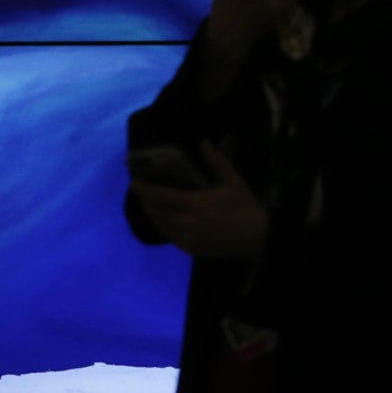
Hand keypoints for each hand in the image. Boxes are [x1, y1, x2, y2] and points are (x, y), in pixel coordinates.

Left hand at [131, 140, 268, 260]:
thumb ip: (217, 161)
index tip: (133, 183)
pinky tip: (165, 222)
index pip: (161, 196)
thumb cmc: (246, 207)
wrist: (258, 238)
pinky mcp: (191, 249)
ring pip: (161, 226)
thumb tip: (204, 142)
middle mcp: (186, 222)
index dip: (144, 190)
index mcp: (195, 203)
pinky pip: (170, 238)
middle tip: (142, 193)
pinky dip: (164, 228)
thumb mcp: (233, 181)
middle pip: (156, 212)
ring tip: (150, 205)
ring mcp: (187, 238)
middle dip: (146, 202)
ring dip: (153, 215)